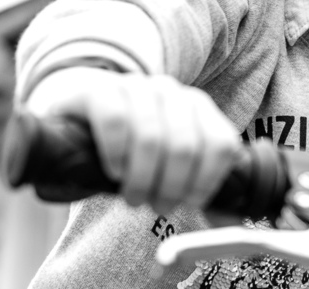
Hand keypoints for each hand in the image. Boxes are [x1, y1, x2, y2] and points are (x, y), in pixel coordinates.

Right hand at [25, 67, 241, 213]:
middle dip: (172, 186)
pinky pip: (115, 120)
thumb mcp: (167, 164)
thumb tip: (229, 221)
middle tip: (158, 206)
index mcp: (198, 107)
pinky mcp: (100, 91)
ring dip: (142, 179)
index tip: (190, 203)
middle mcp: (171, 92)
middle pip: (185, 146)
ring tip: (133, 198)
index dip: (208, 181)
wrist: (79, 118)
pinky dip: (117, 154)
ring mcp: (136, 86)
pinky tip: (115, 172)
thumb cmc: (130, 148)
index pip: (221, 143)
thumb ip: (198, 187)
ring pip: (151, 137)